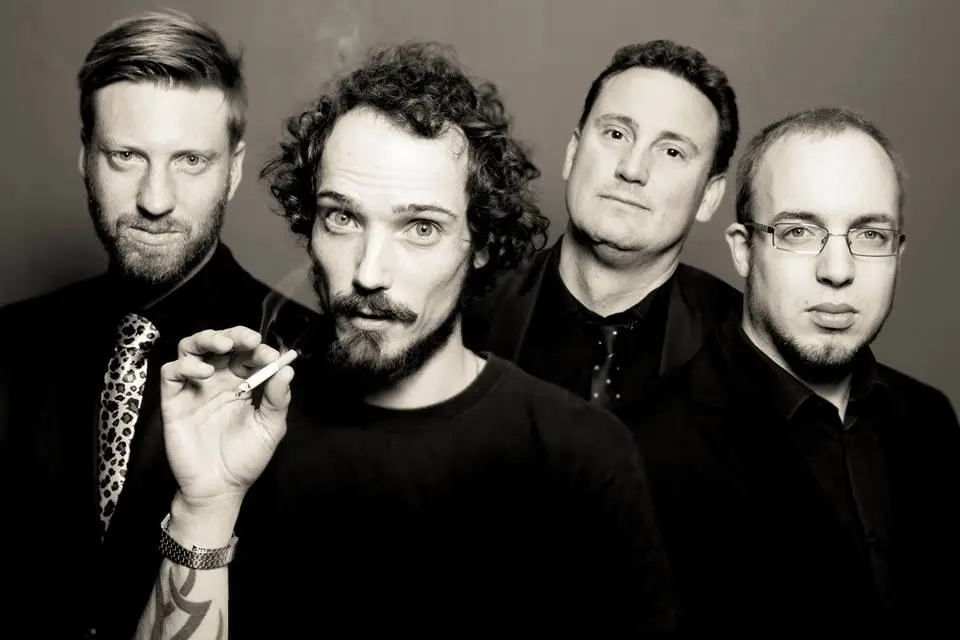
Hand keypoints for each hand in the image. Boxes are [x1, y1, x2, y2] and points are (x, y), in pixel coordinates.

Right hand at [160, 326, 294, 509]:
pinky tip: (205, 373)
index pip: (247, 354)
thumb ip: (278, 398)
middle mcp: (217, 380)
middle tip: (249, 340)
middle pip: (219, 343)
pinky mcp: (174, 402)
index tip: (271, 356)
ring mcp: (194, 389)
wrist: (220, 489)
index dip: (259, 349)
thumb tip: (287, 369)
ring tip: (224, 346)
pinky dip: (186, 366)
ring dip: (207, 339)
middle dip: (234, 335)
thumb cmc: (246, 458)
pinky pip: (172, 373)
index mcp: (241, 383)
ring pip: (192, 349)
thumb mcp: (270, 427)